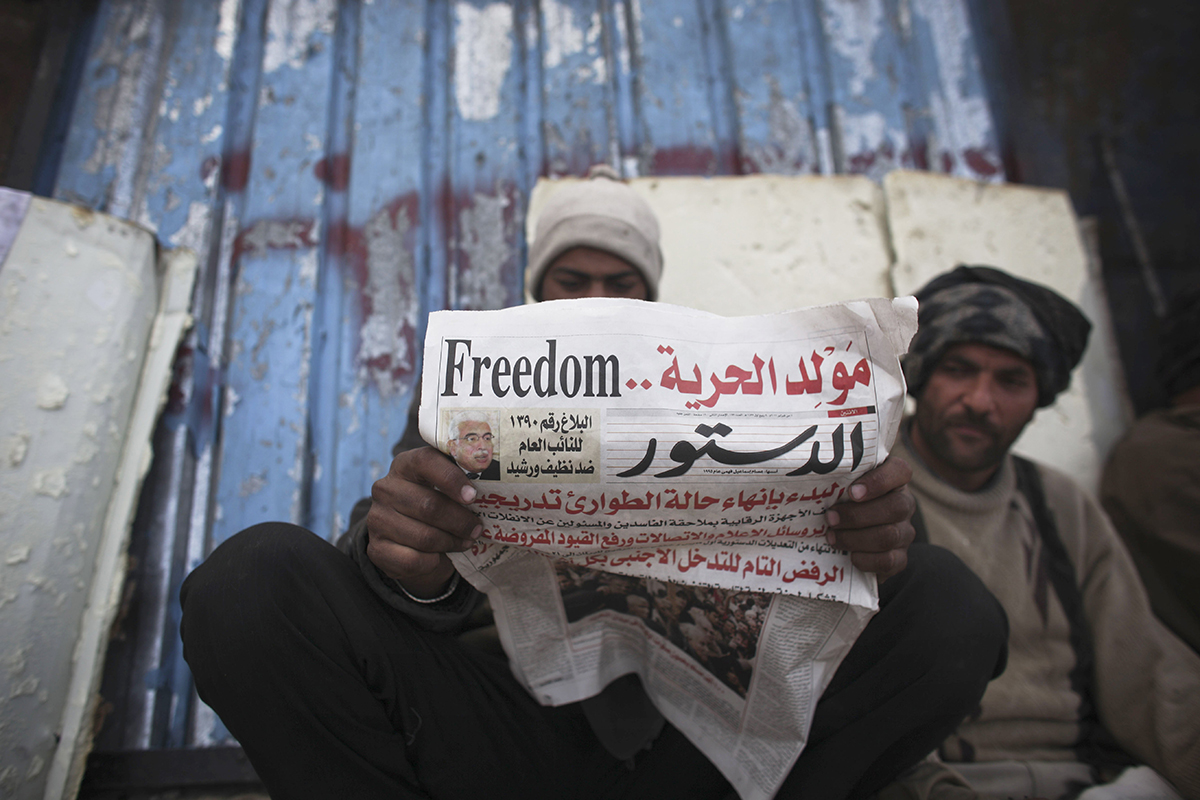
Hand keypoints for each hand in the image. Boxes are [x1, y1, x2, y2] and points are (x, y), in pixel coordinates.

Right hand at [364, 446, 481, 597]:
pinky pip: (411, 560)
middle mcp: (386, 488)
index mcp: (406, 464)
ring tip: (466, 541)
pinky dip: (432, 562)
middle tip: (478, 528)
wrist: (409, 539)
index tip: (473, 497)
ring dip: (450, 542)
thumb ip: (463, 482)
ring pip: (423, 536)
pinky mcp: (376, 548)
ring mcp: (377, 518)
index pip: (426, 461)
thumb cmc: (437, 505)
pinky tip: (440, 557)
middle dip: (460, 520)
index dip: (451, 479)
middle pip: (428, 505)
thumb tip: (496, 488)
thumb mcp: (446, 488)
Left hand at [824, 455, 915, 581]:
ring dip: (856, 538)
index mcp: (893, 480)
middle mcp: (904, 504)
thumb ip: (831, 477)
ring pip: (889, 535)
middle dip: (858, 515)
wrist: (854, 541)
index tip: (852, 492)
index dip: (879, 481)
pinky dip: (865, 560)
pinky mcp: (899, 558)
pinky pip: (889, 561)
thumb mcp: (839, 486)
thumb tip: (787, 469)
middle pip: (895, 507)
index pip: (900, 471)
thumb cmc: (840, 503)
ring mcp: (904, 532)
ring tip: (832, 537)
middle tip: (830, 518)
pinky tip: (849, 556)